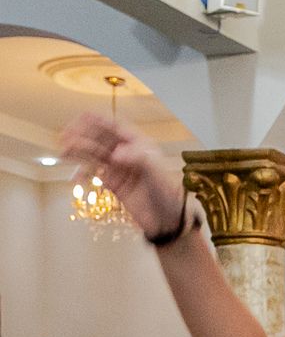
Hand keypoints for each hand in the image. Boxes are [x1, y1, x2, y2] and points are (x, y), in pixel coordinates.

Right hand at [60, 114, 183, 239]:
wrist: (169, 220)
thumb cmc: (168, 193)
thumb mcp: (157, 173)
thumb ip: (138, 159)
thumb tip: (115, 154)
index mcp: (139, 145)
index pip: (115, 126)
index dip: (98, 120)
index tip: (80, 117)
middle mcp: (127, 153)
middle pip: (99, 138)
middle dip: (81, 135)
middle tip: (64, 138)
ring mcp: (118, 168)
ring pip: (93, 154)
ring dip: (78, 151)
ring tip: (63, 153)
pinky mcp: (113, 183)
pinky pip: (93, 174)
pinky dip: (83, 174)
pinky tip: (75, 179)